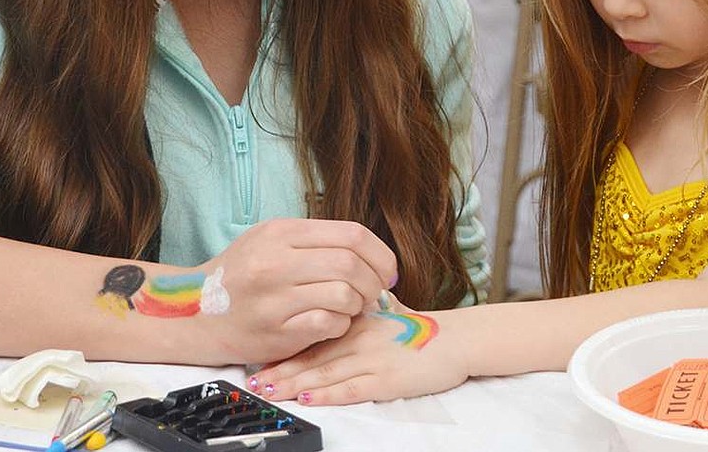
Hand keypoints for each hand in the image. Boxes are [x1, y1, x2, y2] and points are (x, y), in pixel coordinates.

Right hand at [196, 218, 396, 363]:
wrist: (193, 313)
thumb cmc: (240, 275)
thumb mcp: (270, 241)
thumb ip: (314, 242)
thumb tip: (368, 252)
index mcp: (281, 232)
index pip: (351, 234)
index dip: (380, 254)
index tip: (387, 270)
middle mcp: (276, 260)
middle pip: (351, 264)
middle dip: (373, 282)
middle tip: (374, 294)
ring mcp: (274, 297)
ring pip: (343, 294)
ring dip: (356, 305)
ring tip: (349, 308)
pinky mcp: (275, 332)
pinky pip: (328, 324)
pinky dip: (340, 325)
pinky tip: (331, 323)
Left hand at [250, 304, 469, 403]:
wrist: (455, 338)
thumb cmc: (420, 330)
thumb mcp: (384, 315)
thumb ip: (358, 317)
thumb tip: (336, 310)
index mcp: (355, 323)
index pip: (311, 336)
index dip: (283, 349)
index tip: (259, 359)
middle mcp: (358, 338)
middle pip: (310, 356)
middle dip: (279, 370)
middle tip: (252, 380)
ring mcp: (372, 359)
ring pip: (325, 372)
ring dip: (294, 383)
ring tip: (268, 391)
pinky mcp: (387, 379)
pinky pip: (352, 388)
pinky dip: (328, 393)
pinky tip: (310, 397)